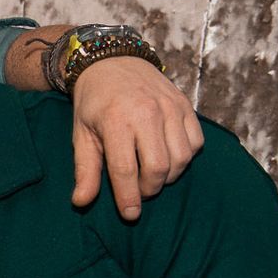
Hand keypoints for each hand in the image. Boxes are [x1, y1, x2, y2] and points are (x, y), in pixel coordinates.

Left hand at [69, 56, 202, 220]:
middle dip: (150, 188)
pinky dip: (184, 157)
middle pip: (158, 167)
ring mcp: (170, 107)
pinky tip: (168, 157)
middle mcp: (147, 112)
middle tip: (138, 190)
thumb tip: (82, 202)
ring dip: (169, 176)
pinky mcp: (186, 105)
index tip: (130, 214)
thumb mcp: (82, 135)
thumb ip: (85, 170)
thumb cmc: (94, 104)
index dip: (128, 197)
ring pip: (181, 158)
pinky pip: (195, 142)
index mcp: (116, 120)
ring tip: (152, 175)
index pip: (125, 169)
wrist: (112, 62)